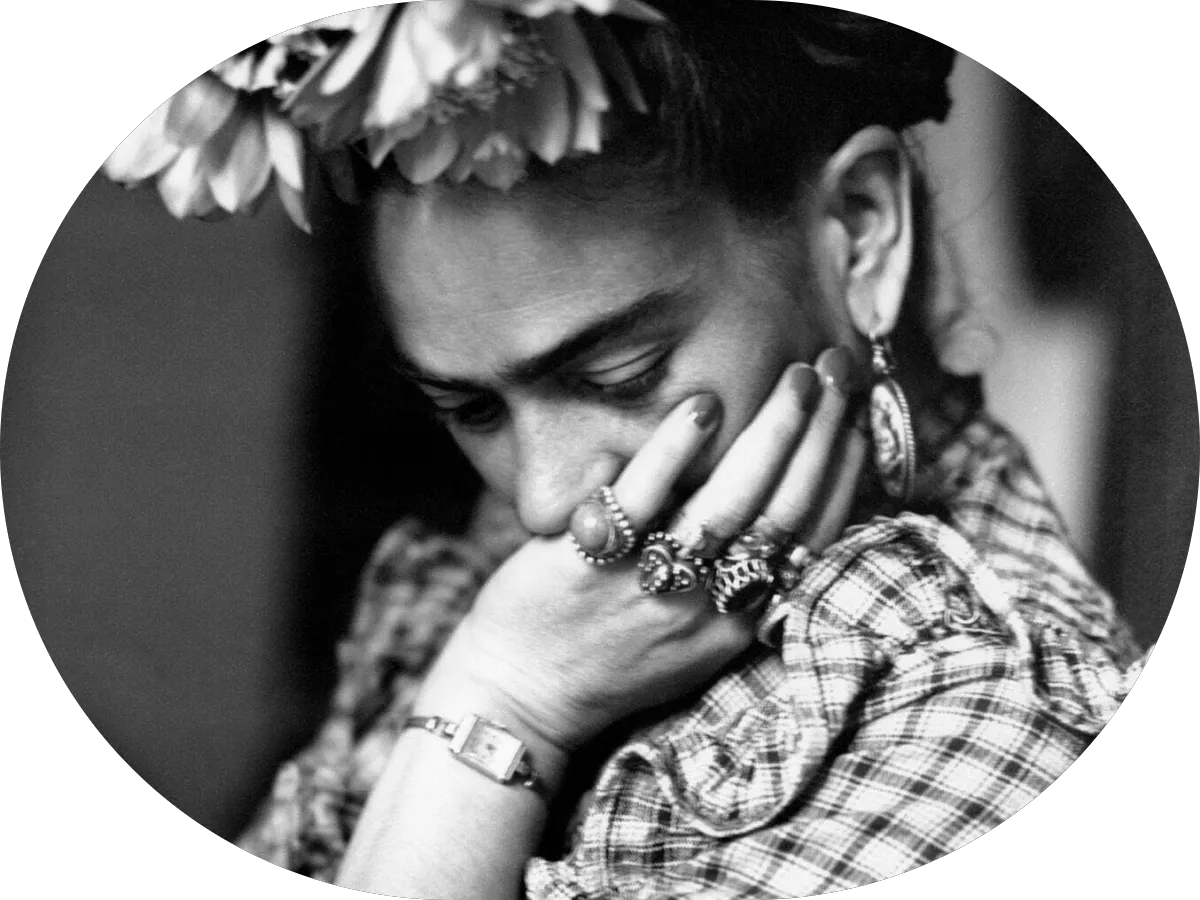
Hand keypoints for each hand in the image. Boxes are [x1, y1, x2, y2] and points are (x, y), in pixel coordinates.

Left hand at [423, 346, 866, 755]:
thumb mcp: (692, 637)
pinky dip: (674, 451)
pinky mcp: (591, 567)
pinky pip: (641, 500)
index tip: (855, 414)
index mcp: (738, 625)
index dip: (840, 471)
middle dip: (821, 436)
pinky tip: (702, 405)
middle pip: (783, 513)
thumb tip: (776, 502)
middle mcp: (705, 610)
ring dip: (772, 435)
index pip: (808, 538)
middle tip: (835, 371)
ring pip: (729, 505)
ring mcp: (649, 588)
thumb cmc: (604, 658)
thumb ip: (734, 582)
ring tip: (796, 377)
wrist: (521, 697)